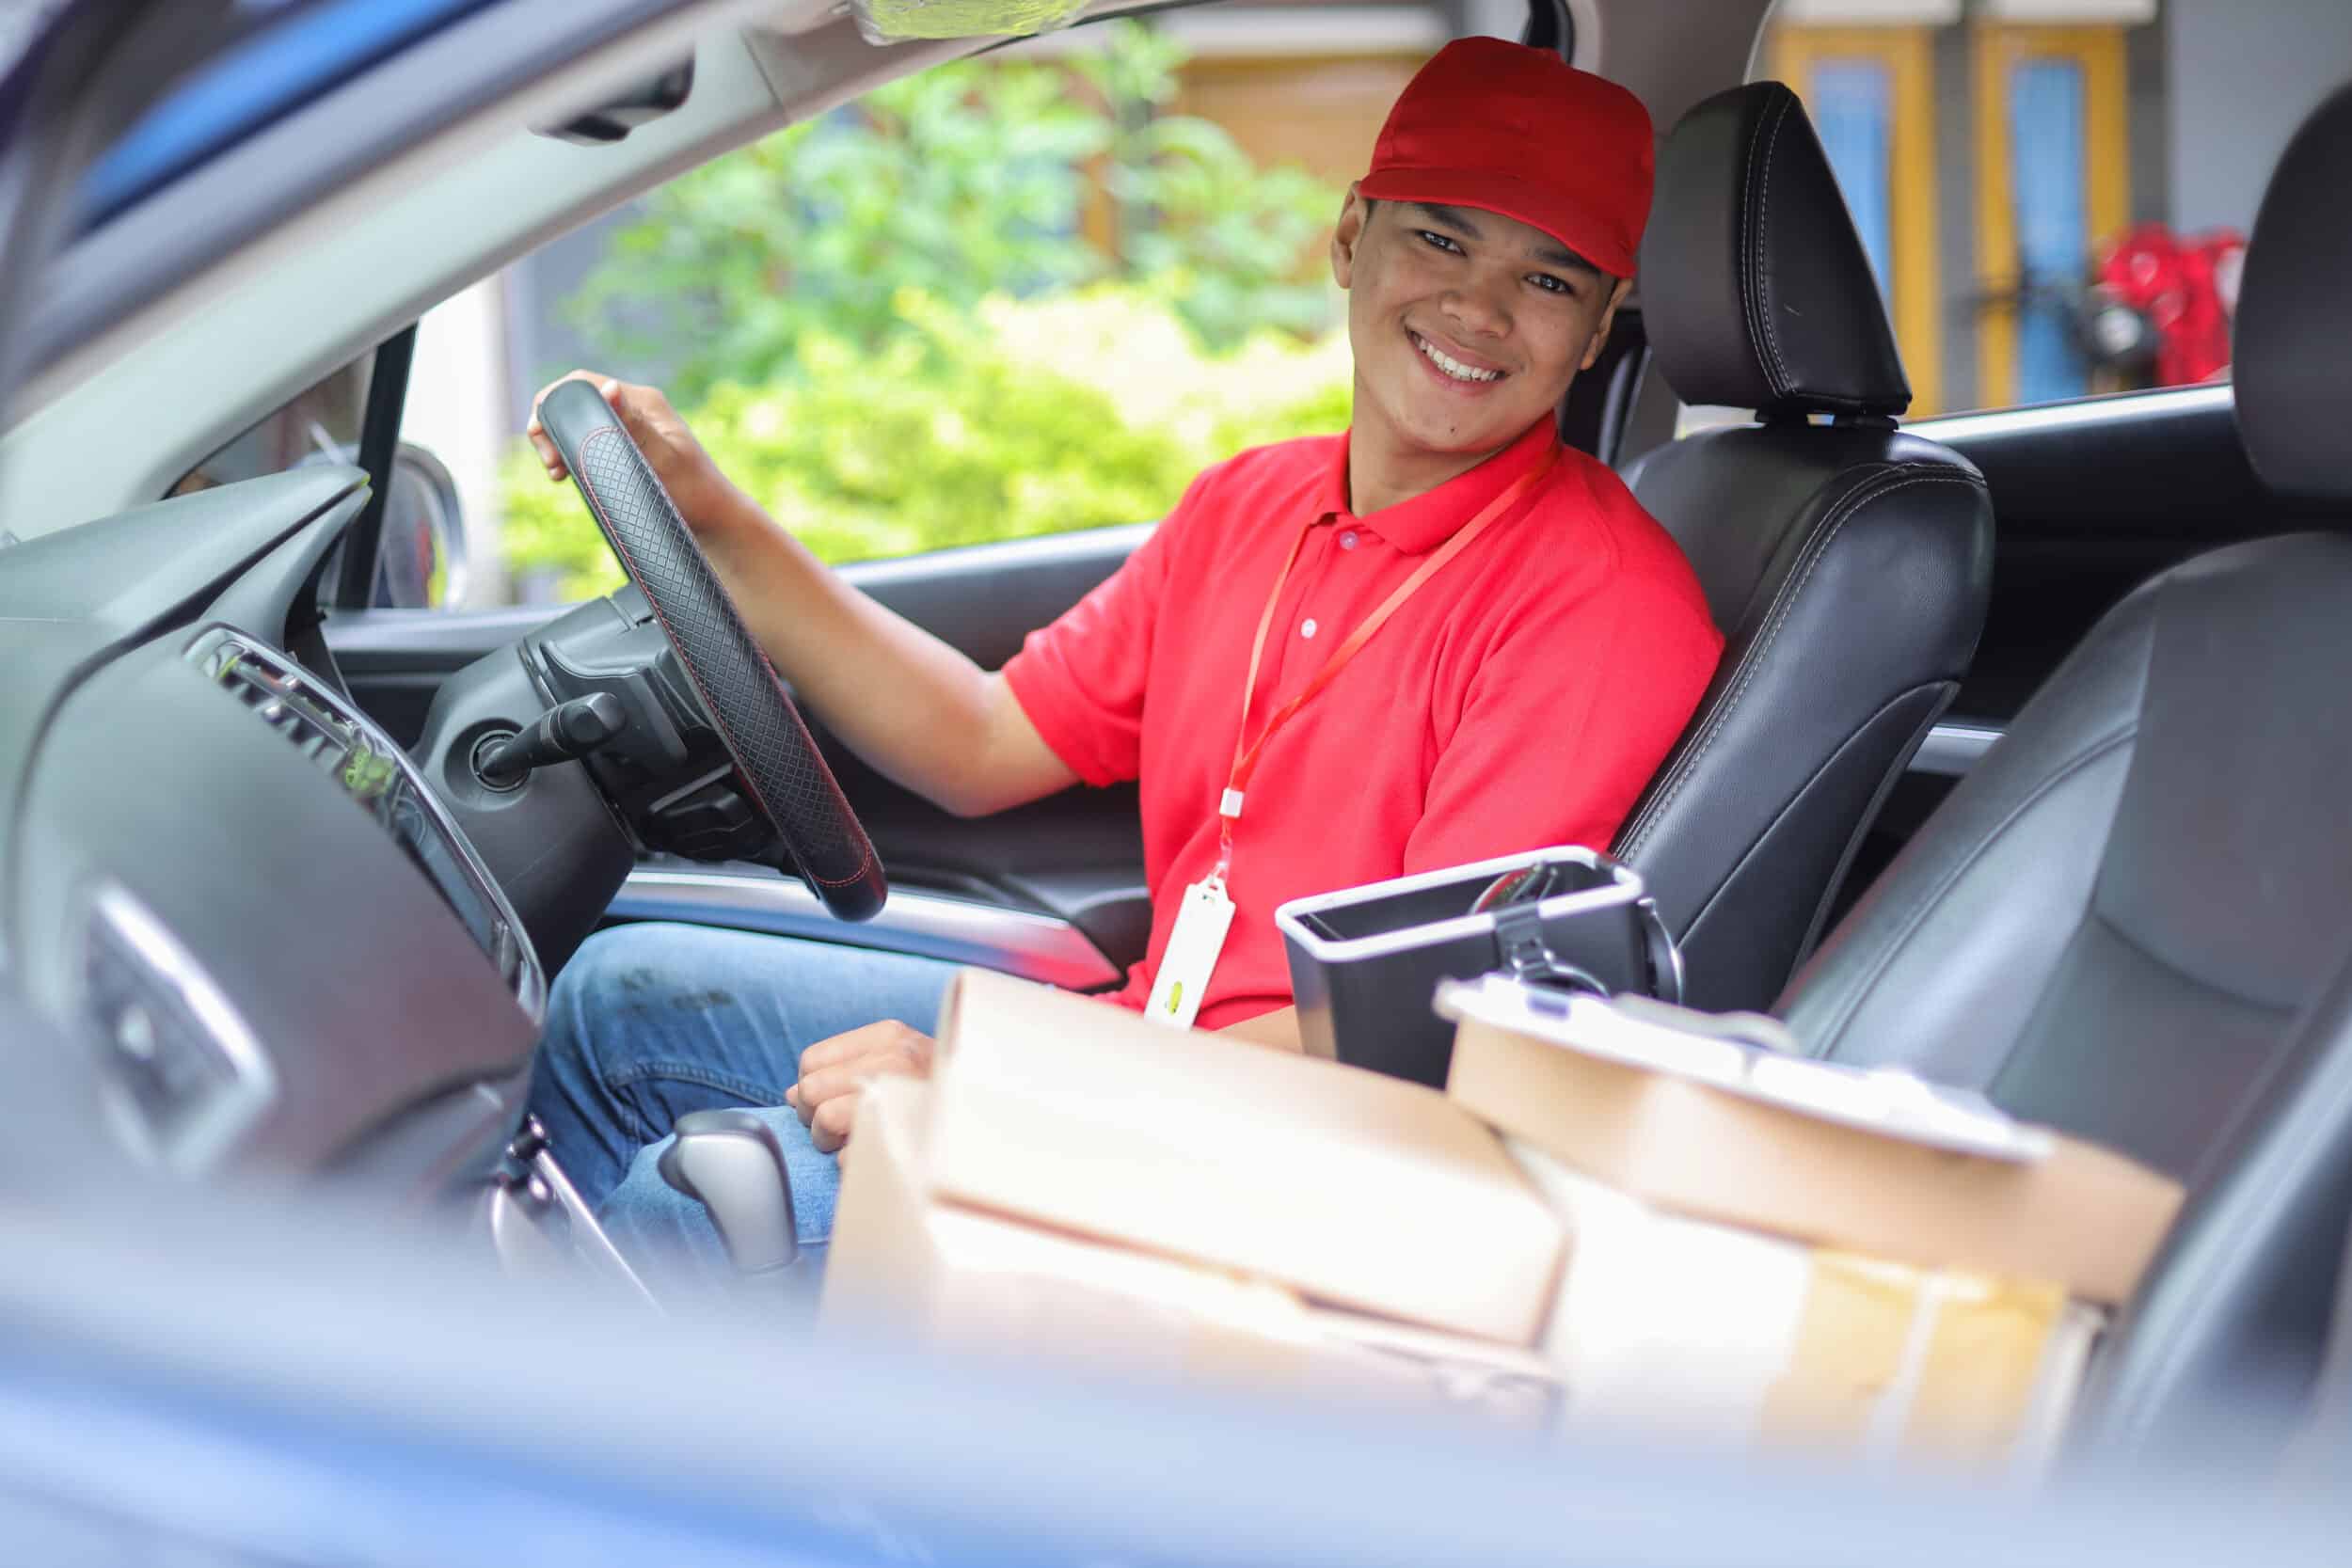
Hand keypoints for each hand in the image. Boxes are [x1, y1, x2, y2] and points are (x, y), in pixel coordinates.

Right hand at [526, 370, 739, 536]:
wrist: (713, 522)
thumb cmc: (694, 493)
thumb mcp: (662, 460)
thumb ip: (634, 426)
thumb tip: (608, 388)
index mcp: (644, 401)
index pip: (582, 383)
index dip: (554, 405)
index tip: (547, 443)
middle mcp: (635, 408)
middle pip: (575, 400)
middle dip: (551, 426)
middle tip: (552, 465)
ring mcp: (630, 428)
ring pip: (577, 422)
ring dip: (558, 442)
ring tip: (557, 472)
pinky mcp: (625, 447)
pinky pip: (587, 440)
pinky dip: (571, 454)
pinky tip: (568, 475)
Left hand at [784, 1019, 934, 1153]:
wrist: (991, 1121)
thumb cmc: (933, 1094)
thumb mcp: (895, 1061)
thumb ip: (841, 1068)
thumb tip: (790, 1095)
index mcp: (890, 1036)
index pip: (811, 1062)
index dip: (814, 1088)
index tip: (836, 1100)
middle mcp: (897, 1059)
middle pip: (811, 1090)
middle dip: (817, 1115)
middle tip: (844, 1127)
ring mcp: (902, 1095)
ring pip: (825, 1119)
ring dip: (833, 1141)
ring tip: (860, 1142)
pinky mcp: (904, 1139)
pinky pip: (848, 1157)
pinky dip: (855, 1164)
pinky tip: (878, 1157)